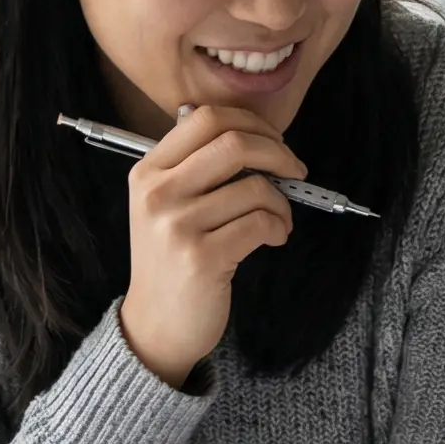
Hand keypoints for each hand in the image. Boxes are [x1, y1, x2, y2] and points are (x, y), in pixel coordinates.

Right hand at [119, 102, 303, 387]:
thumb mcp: (168, 204)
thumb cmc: (174, 258)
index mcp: (149, 171)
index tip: (275, 141)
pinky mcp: (201, 257)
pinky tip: (274, 238)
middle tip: (296, 172)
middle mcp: (157, 193)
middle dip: (279, 153)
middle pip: (234, 143)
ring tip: (278, 220)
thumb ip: (199, 166)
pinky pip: (261, 223)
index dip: (252, 122)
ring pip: (255, 188)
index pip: (206, 118)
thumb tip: (259, 135)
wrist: (156, 324)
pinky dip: (279, 228)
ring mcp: (176, 225)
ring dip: (282, 203)